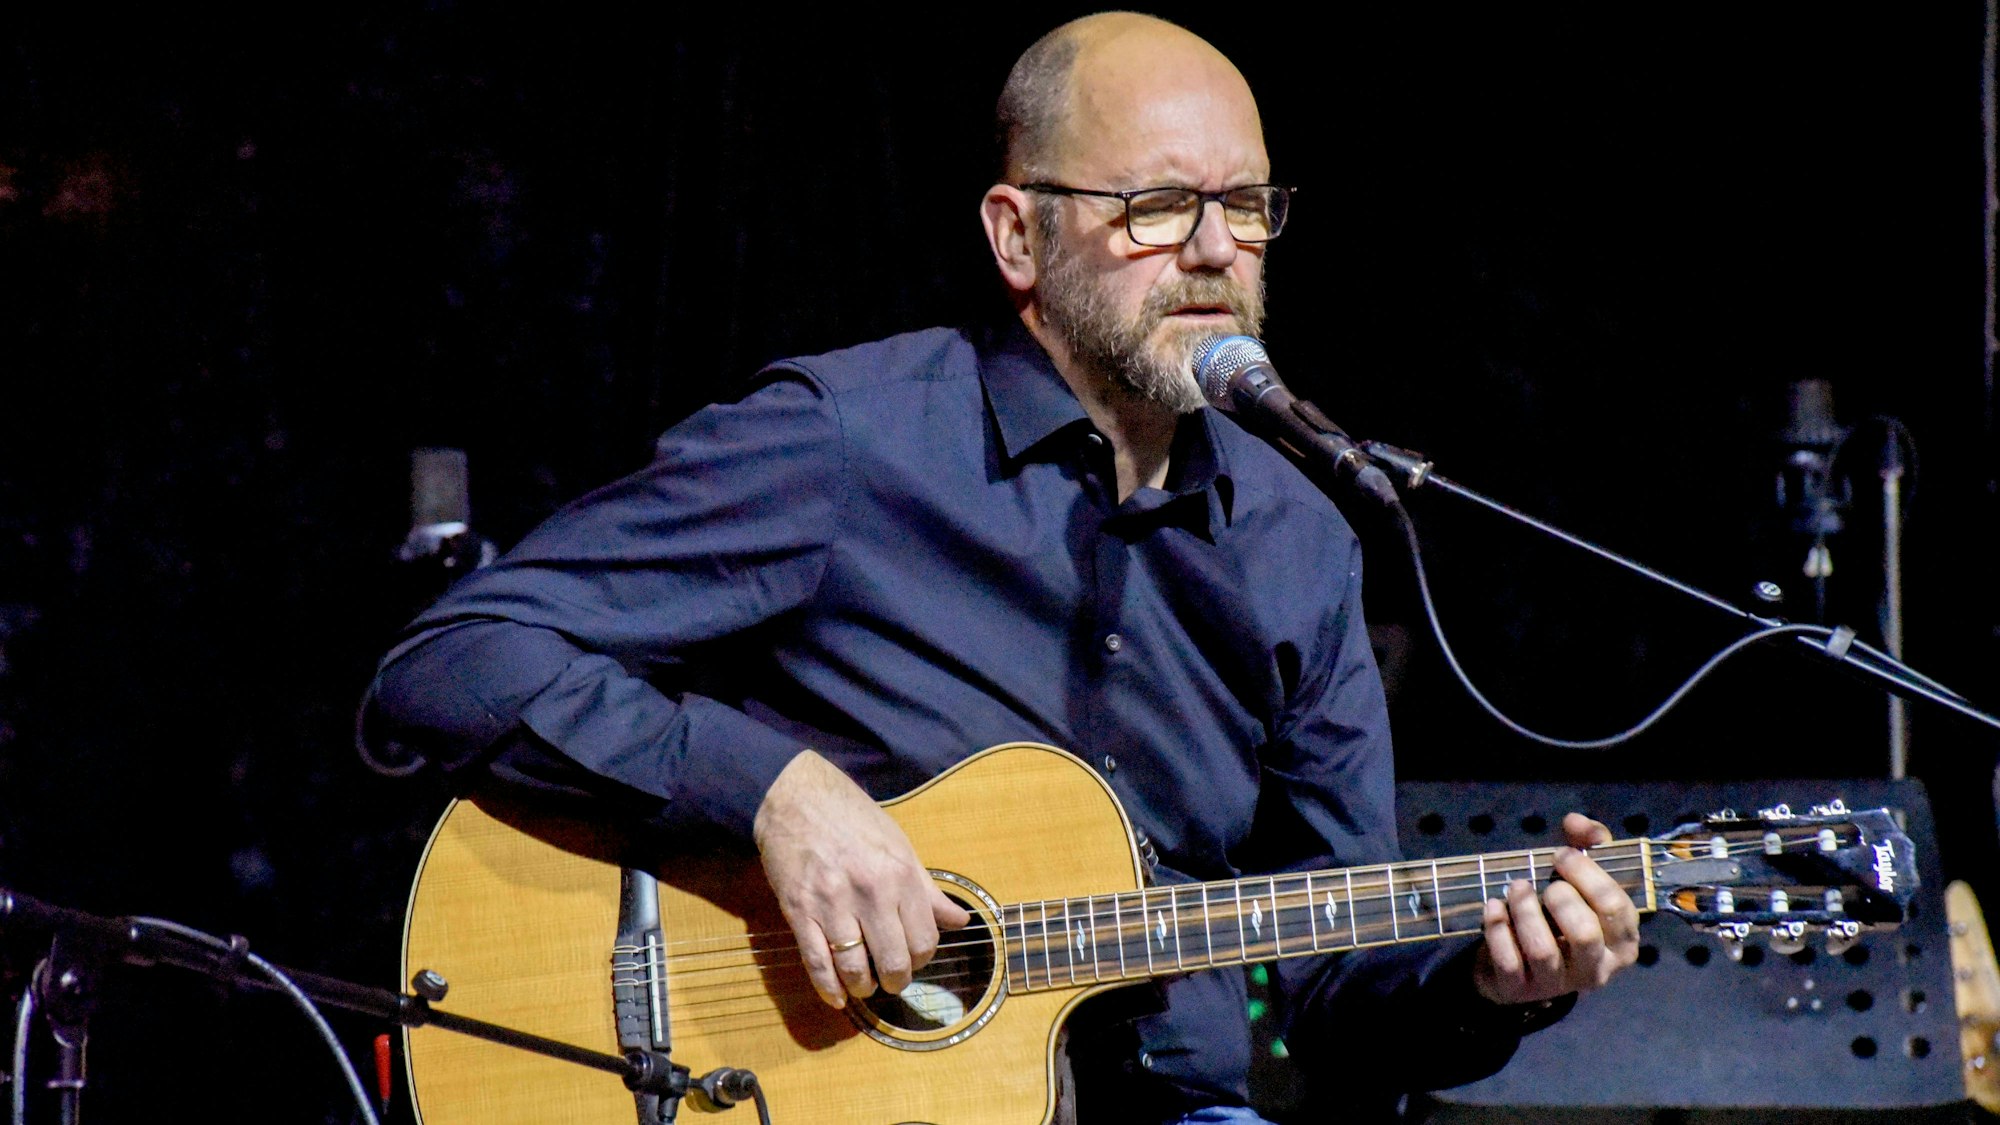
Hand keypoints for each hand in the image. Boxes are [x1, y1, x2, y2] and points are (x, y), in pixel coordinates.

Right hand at [753, 750, 970, 1007]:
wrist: (795, 797)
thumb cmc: (851, 818)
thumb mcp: (898, 845)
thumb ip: (927, 889)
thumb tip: (960, 921)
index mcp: (900, 874)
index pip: (924, 938)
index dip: (923, 957)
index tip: (915, 957)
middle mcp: (870, 892)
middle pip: (893, 961)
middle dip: (896, 980)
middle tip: (892, 979)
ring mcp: (832, 904)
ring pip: (855, 968)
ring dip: (863, 986)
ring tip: (865, 985)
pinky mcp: (799, 912)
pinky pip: (817, 962)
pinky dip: (829, 988)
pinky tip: (837, 997)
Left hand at [1473, 813, 1639, 1005]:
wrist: (1519, 963)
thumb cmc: (1561, 914)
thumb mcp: (1581, 880)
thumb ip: (1588, 846)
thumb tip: (1576, 822)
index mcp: (1622, 941)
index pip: (1616, 907)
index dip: (1587, 874)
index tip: (1561, 854)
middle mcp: (1597, 968)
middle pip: (1584, 934)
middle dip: (1561, 899)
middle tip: (1545, 884)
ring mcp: (1558, 985)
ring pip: (1543, 951)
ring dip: (1525, 912)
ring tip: (1516, 888)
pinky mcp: (1521, 991)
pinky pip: (1509, 962)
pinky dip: (1498, 930)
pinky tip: (1493, 908)